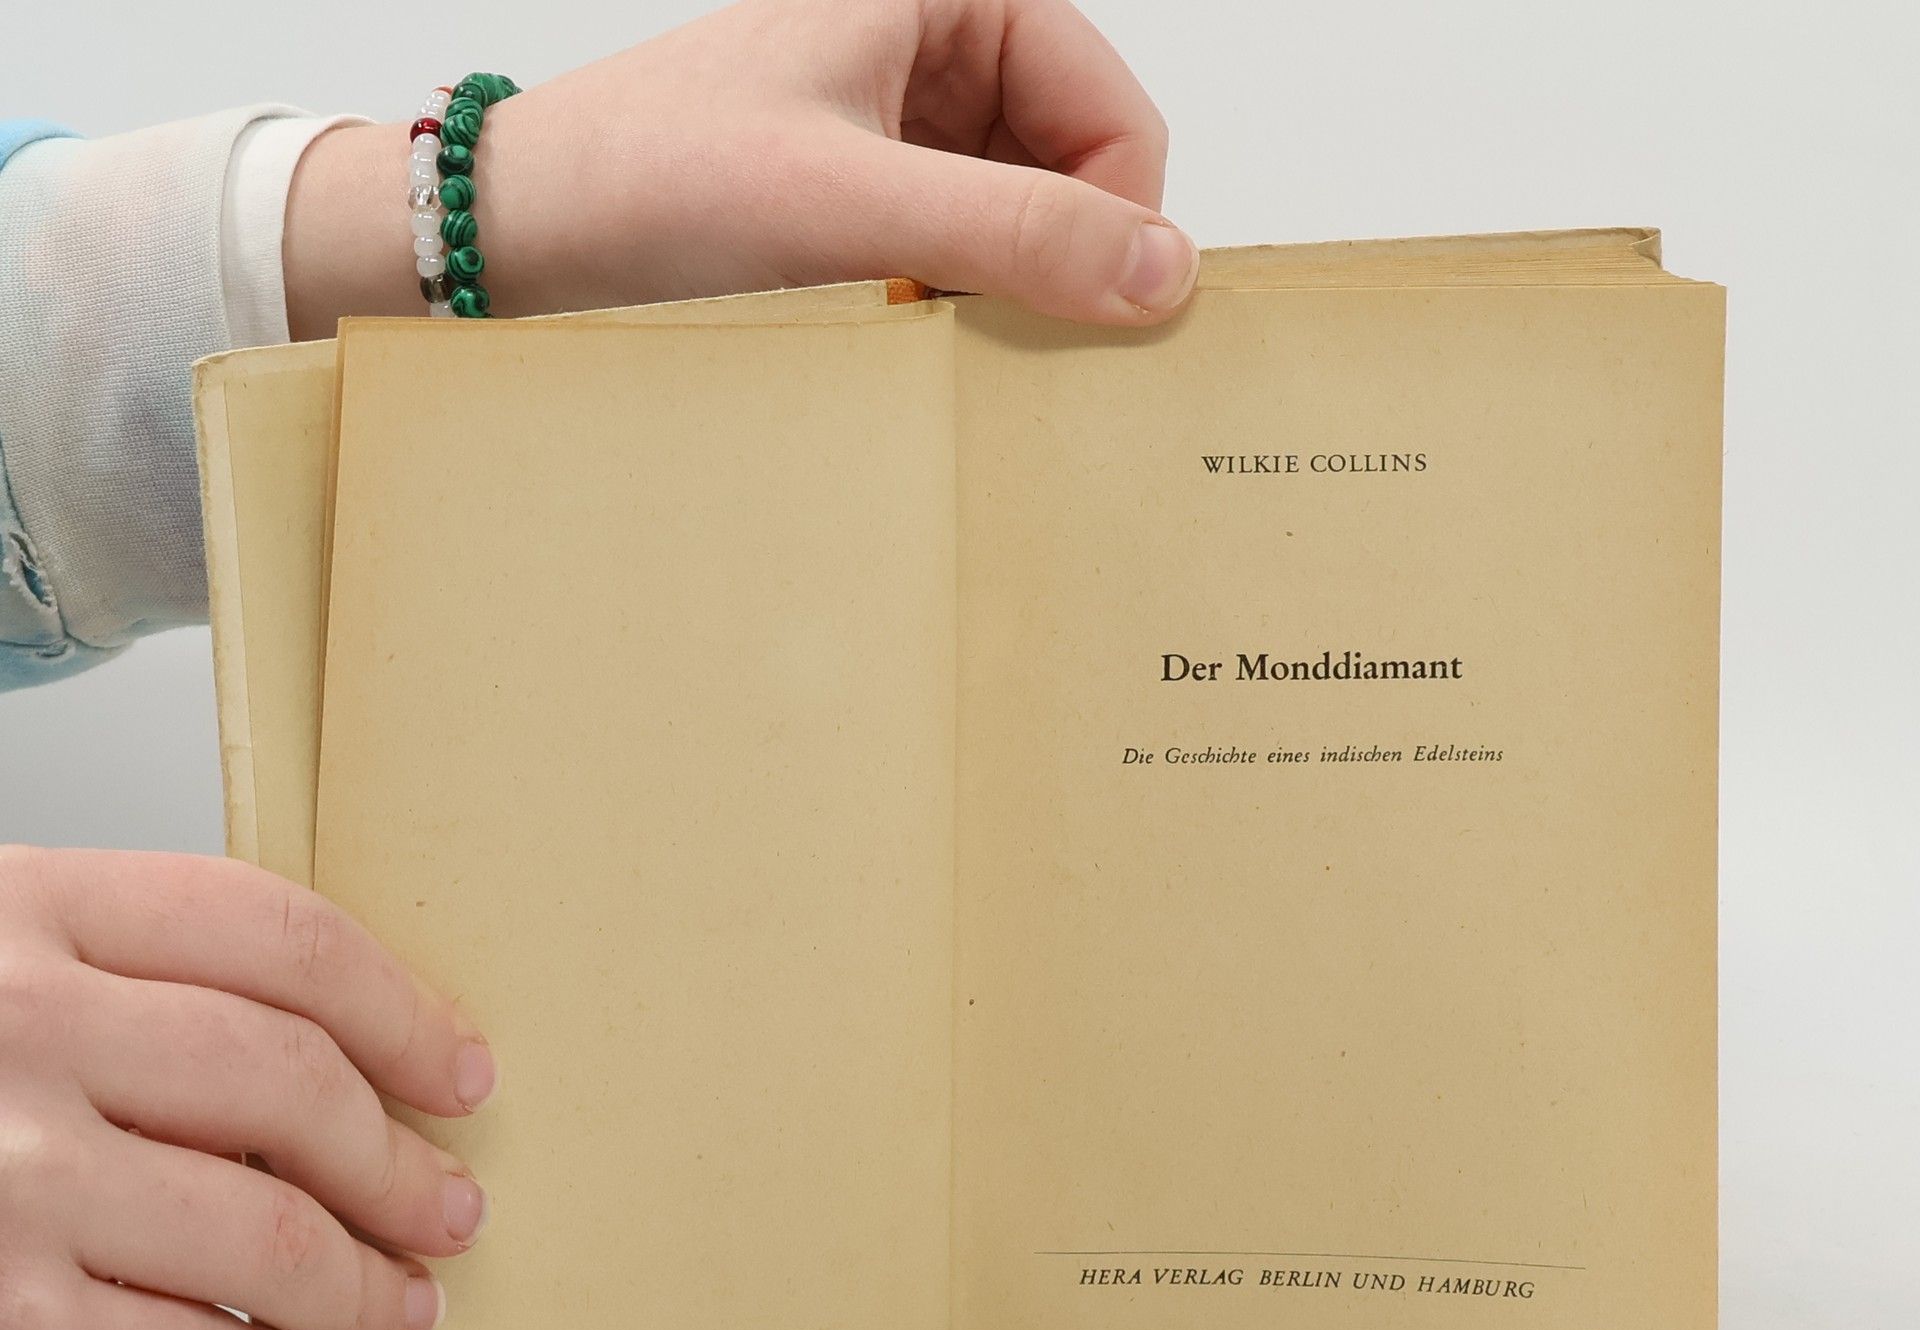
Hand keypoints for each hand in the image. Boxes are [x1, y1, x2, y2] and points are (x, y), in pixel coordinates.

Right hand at [0, 847, 493, 1329]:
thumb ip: (100, 993)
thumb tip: (317, 1076)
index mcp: (12, 912)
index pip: (271, 935)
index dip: (398, 1007)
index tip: (457, 1067)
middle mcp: (11, 1028)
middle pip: (292, 1083)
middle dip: (399, 1160)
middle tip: (449, 1204)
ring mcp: (4, 1184)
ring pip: (271, 1235)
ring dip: (363, 1284)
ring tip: (403, 1307)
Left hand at [284, 0, 1191, 334]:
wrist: (528, 229)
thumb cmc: (654, 179)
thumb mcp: (848, 202)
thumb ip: (1013, 232)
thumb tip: (1164, 274)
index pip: (1114, 116)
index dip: (1115, 224)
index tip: (1077, 320)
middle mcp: (937, 42)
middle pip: (1078, 170)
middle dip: (1051, 259)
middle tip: (984, 329)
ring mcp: (905, 117)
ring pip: (1024, 216)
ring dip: (998, 288)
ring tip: (923, 321)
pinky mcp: (871, 183)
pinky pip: (965, 245)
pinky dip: (955, 298)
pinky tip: (901, 324)